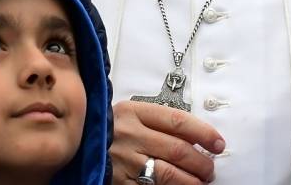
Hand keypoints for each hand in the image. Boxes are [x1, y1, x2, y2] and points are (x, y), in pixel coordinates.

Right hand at [110, 101, 224, 183]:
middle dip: (201, 162)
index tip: (217, 143)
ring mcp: (123, 161)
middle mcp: (129, 134)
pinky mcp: (119, 182)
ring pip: (169, 174)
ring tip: (200, 182)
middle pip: (178, 150)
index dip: (204, 133)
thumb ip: (156, 122)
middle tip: (210, 168)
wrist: (73, 145)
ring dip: (191, 181)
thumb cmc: (107, 130)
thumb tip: (195, 137)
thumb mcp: (128, 115)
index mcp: (133, 111)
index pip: (178, 121)